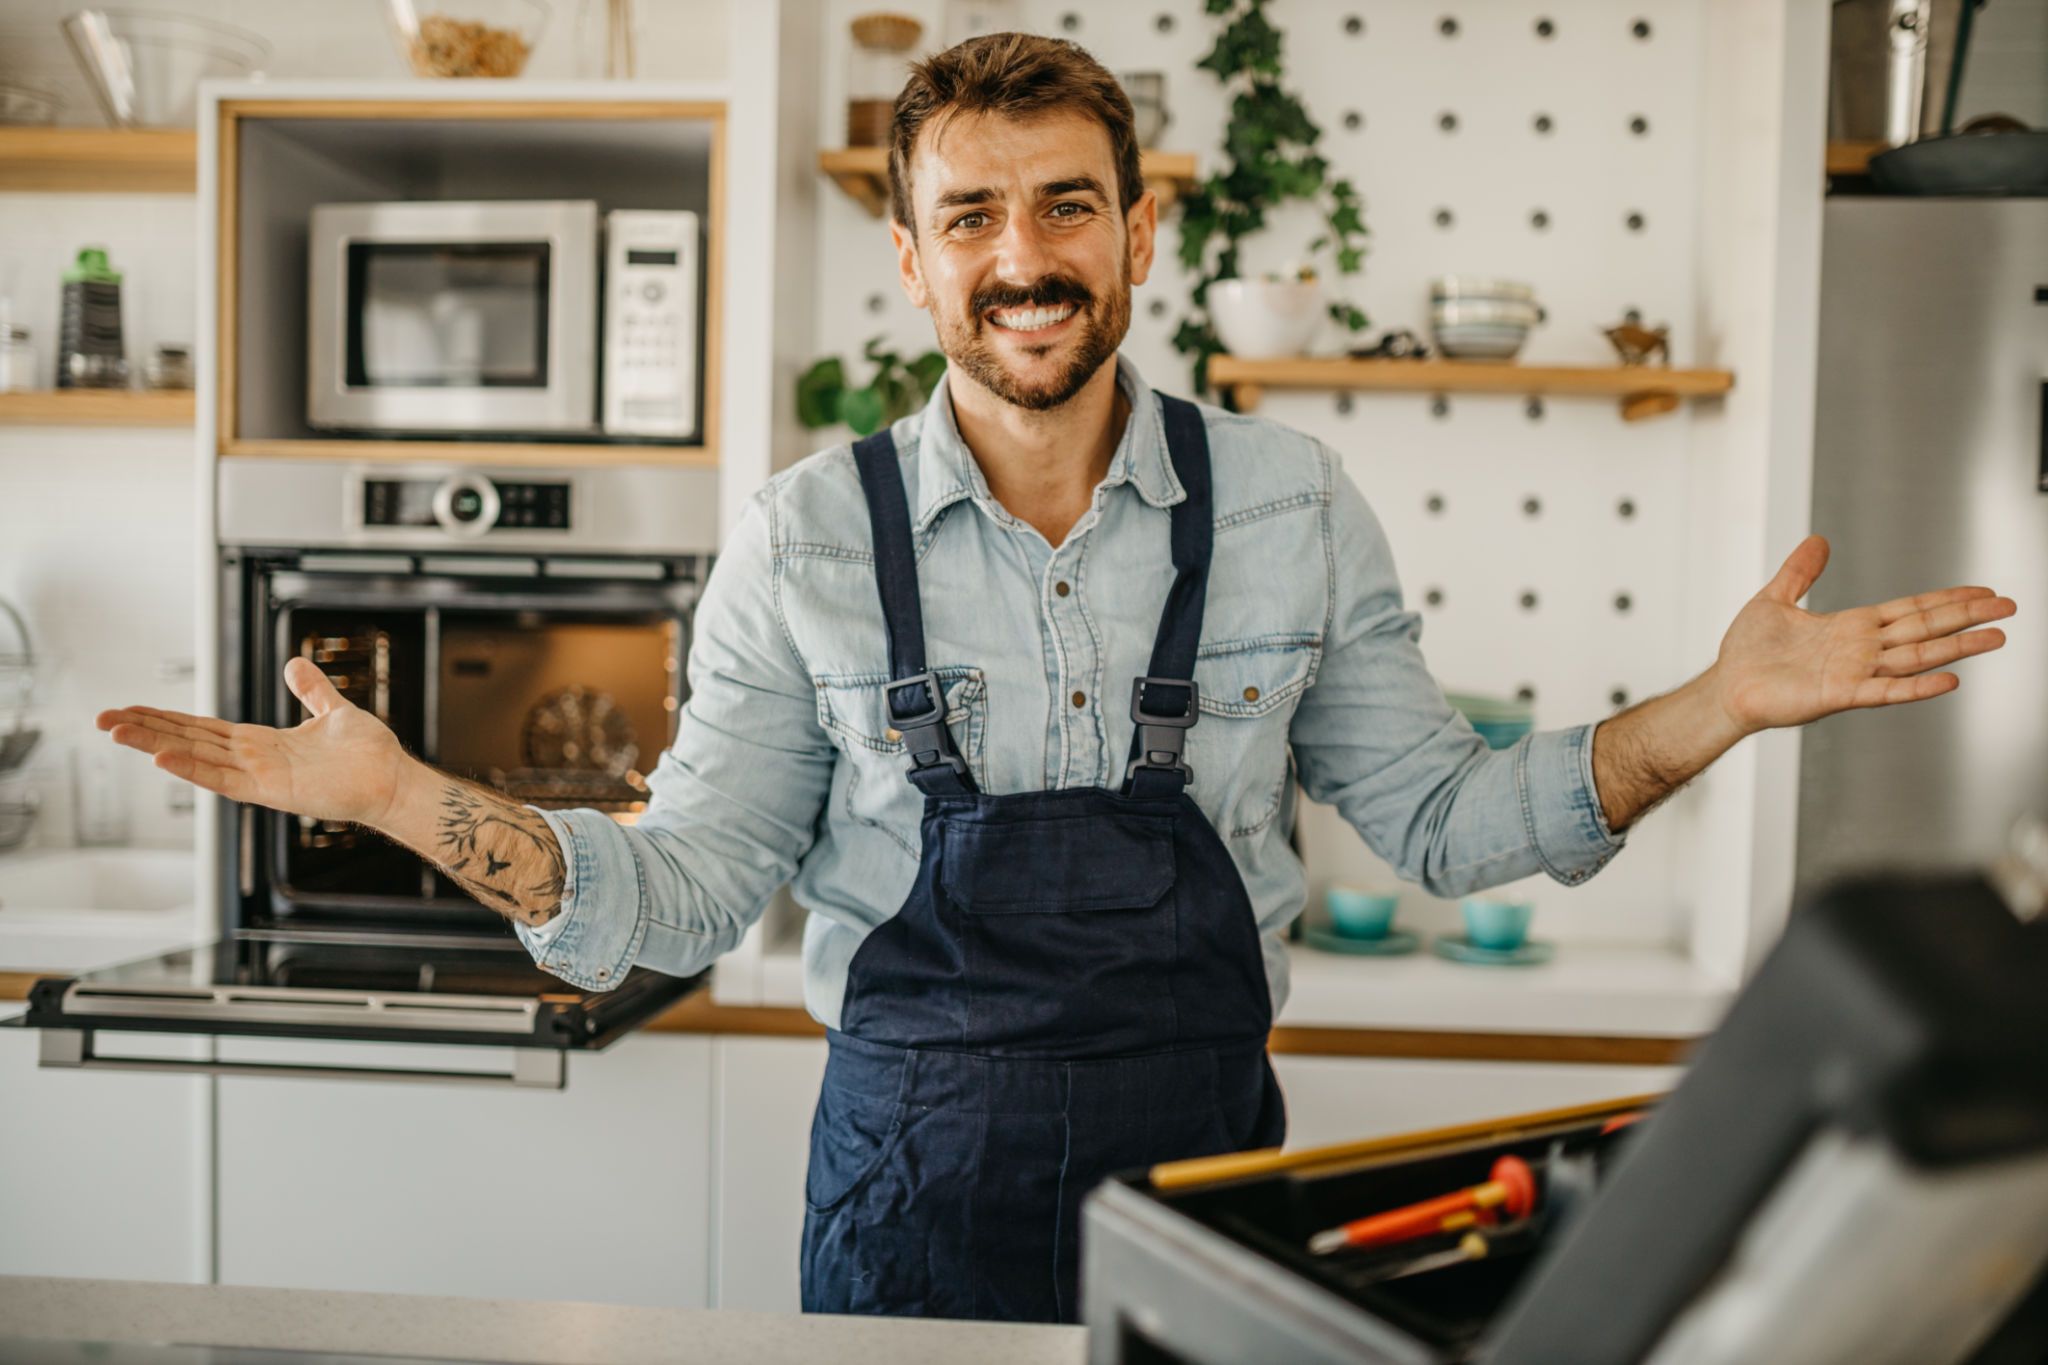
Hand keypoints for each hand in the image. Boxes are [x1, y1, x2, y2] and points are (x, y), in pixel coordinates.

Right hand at [97, 656, 411, 826]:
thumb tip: (294, 663)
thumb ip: (312, 689)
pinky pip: (224, 780)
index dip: (166, 718)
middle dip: (145, 729)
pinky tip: (161, 759)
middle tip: (102, 719)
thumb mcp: (334, 710)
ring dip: (154, 745)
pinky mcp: (272, 791)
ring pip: (195, 757)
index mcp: (263, 743)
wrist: (394, 780)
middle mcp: (254, 760)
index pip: (202, 727)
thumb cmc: (369, 755)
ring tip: (116, 732)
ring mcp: (259, 776)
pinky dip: (192, 769)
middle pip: (187, 740)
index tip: (130, 708)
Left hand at [1710, 534, 2014, 734]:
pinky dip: (1917, 686)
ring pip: (1916, 657)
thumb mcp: (1774, 598)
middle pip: (1925, 628)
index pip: (1911, 609)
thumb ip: (1800, 571)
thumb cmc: (1747, 652)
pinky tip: (1949, 680)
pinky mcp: (1839, 695)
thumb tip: (1818, 541)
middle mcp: (1860, 650)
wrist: (1726, 687)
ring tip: (1996, 637)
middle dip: (1967, 616)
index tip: (1982, 590)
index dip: (1947, 598)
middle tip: (2009, 607)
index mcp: (1850, 627)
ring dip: (1957, 647)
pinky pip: (1886, 690)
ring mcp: (1854, 672)